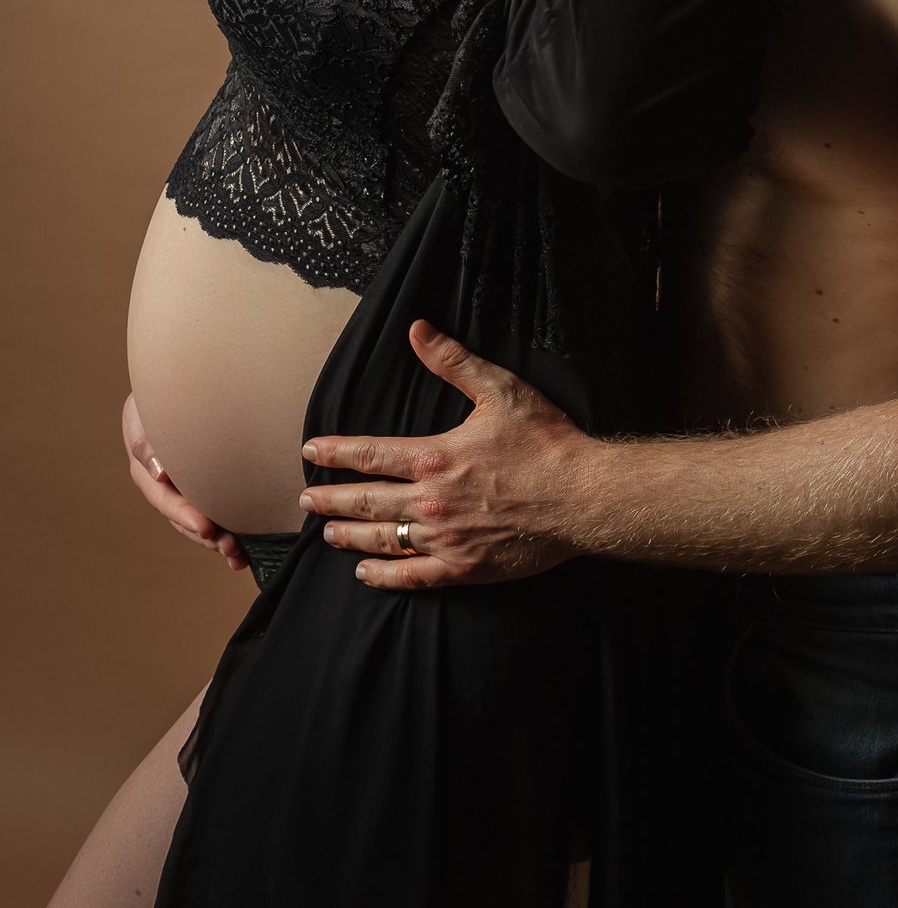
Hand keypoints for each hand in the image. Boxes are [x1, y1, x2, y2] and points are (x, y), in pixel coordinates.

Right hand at [122, 393, 247, 570]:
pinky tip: (243, 552)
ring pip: (199, 523)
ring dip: (217, 541)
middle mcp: (164, 487)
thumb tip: (159, 473)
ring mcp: (184, 490)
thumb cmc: (156, 400)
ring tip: (238, 554)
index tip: (206, 528)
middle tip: (230, 547)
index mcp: (147, 472)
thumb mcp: (143, 415)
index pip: (165, 498)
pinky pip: (214, 513)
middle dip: (206, 536)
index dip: (184, 515)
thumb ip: (146, 442)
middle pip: (183, 519)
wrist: (173, 391)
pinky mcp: (202, 489)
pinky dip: (226, 533)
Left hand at [300, 322, 591, 590]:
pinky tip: (365, 572)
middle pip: (365, 501)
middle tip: (306, 498)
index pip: (370, 454)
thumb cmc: (545, 441)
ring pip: (382, 539)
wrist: (581, 496)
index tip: (311, 451)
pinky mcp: (463, 568)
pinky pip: (412, 577)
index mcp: (435, 457)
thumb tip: (417, 330)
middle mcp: (431, 501)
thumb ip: (453, 361)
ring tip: (327, 533)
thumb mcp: (500, 390)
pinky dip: (384, 575)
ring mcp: (445, 539)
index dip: (336, 452)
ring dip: (349, 535)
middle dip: (331, 499)